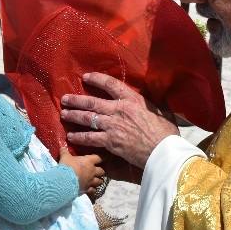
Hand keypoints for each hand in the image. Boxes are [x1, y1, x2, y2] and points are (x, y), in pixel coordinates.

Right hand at [59, 147, 105, 194]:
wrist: (65, 181)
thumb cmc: (67, 166)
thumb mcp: (65, 157)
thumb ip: (65, 152)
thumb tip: (62, 147)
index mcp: (88, 162)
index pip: (99, 158)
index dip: (100, 158)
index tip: (101, 158)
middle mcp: (92, 171)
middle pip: (101, 171)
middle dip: (100, 171)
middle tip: (97, 170)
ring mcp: (90, 181)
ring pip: (100, 181)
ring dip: (98, 181)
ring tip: (96, 180)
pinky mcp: (87, 189)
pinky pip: (93, 190)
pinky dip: (92, 190)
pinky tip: (90, 189)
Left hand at [60, 72, 178, 168]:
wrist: (164, 152)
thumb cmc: (167, 132)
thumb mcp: (161, 111)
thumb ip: (150, 104)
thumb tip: (148, 101)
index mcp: (133, 99)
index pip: (111, 84)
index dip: (96, 79)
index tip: (86, 77)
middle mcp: (119, 110)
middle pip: (92, 102)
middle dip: (76, 100)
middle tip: (65, 99)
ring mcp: (112, 126)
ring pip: (87, 118)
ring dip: (73, 116)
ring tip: (63, 114)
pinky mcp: (110, 142)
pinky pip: (89, 138)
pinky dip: (79, 137)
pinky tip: (70, 137)